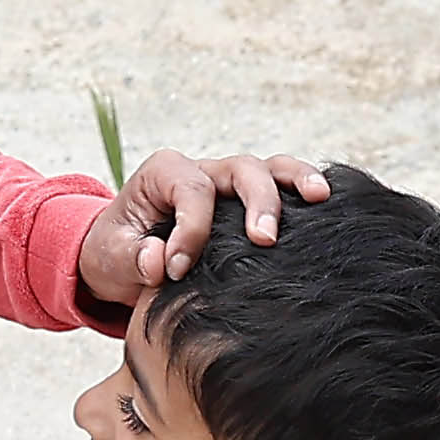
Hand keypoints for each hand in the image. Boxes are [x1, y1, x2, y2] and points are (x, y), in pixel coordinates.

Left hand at [77, 150, 330, 307]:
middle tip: (264, 241)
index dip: (190, 231)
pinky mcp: (249, 205)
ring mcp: (230, 185)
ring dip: (296, 181)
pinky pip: (283, 190)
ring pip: (270, 169)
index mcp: (165, 174)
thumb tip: (159, 259)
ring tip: (320, 197)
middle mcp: (203, 170)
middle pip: (241, 169)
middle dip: (257, 202)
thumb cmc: (117, 254)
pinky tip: (329, 209)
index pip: (191, 191)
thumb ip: (132, 259)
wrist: (123, 259)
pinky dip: (303, 194)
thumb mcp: (111, 261)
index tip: (176, 270)